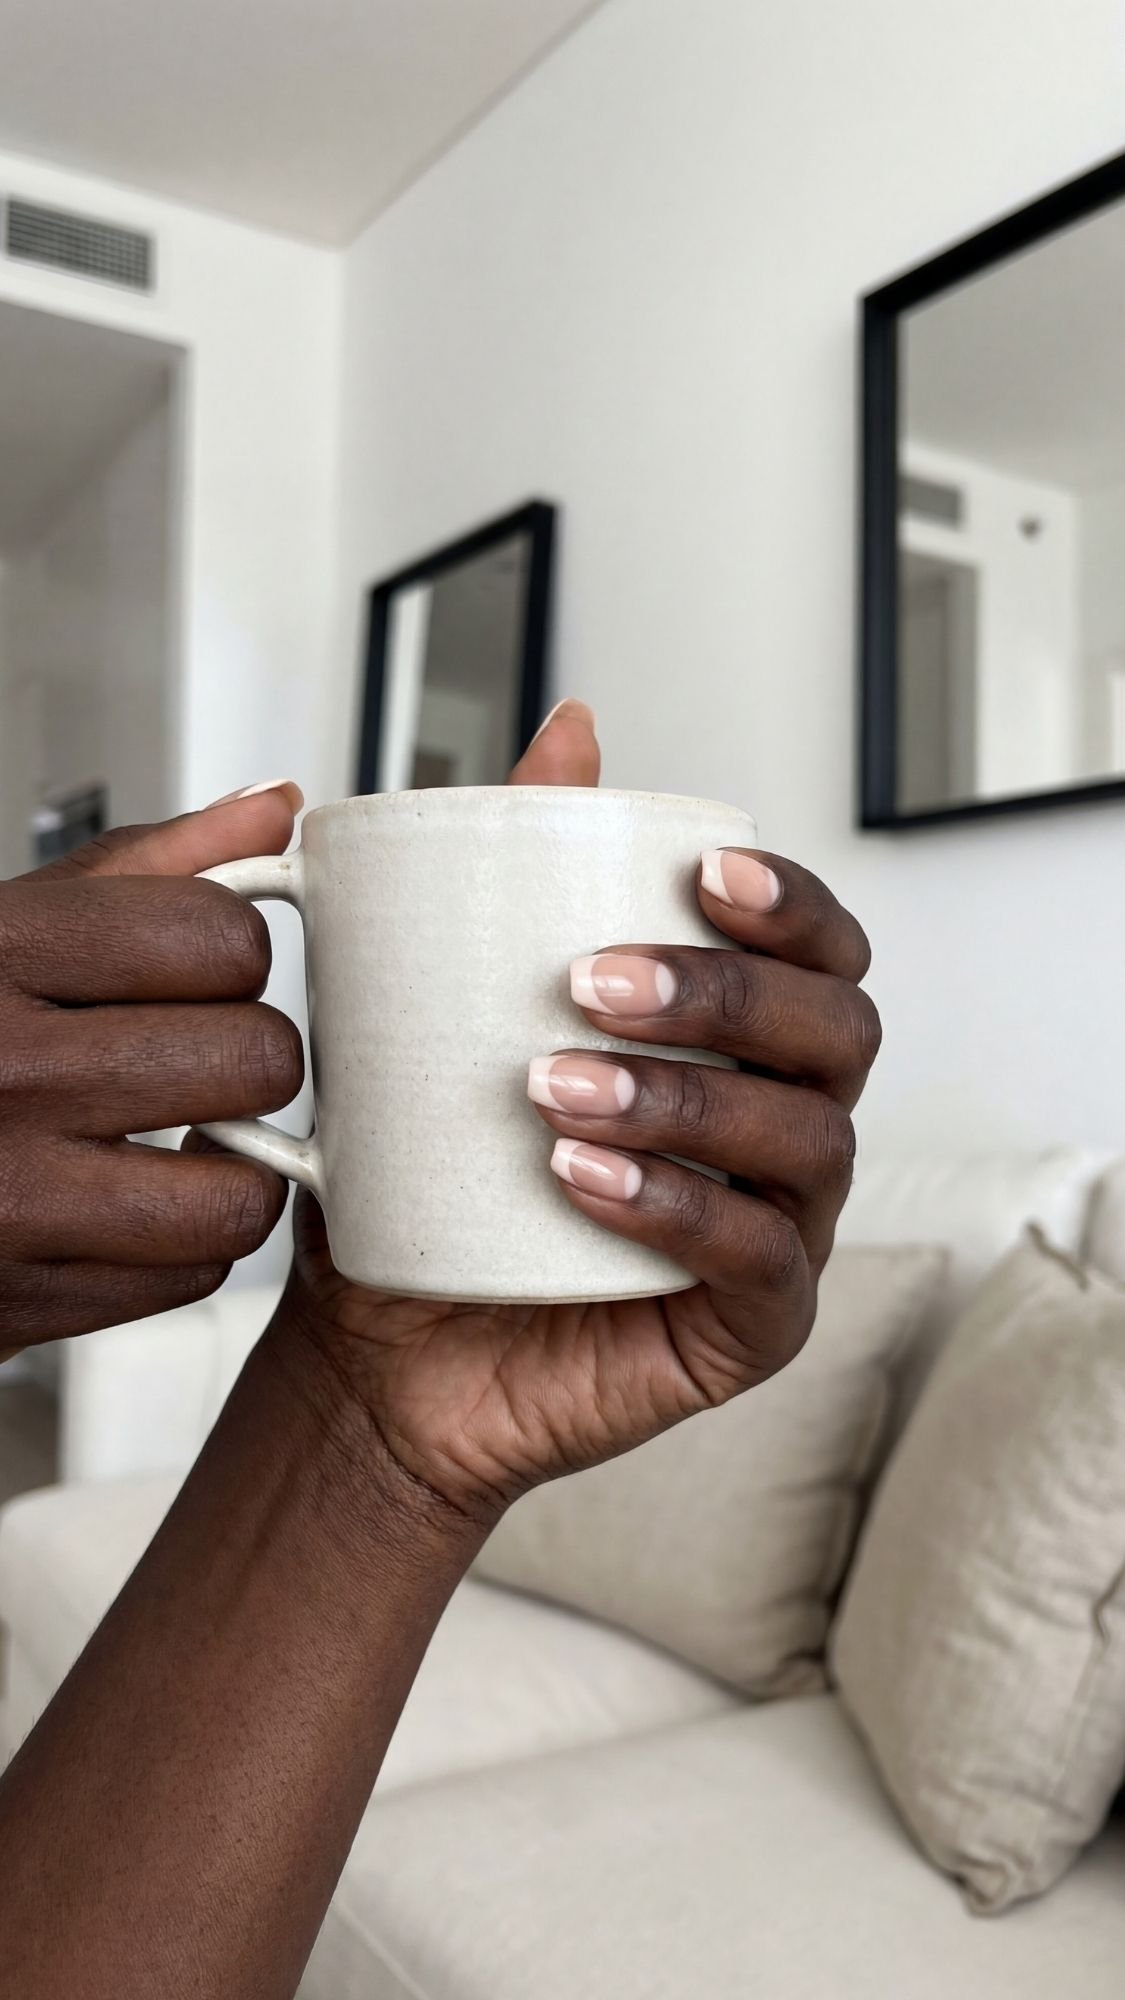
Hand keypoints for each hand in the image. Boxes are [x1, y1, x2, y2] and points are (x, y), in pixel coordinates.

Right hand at [0, 786, 305, 1357]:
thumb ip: (145, 869)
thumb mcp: (6, 929)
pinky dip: (181, 1245)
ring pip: (241, 1189)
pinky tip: (131, 1208)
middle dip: (245, 1060)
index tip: (199, 973)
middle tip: (197, 1063)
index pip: (220, 935)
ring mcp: (7, 1194)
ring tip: (180, 1140)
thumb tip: (275, 810)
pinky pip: (192, 1272)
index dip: (233, 955)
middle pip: (253, 1058)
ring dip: (232, 1169)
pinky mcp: (22, 1300)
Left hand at [262, 704, 879, 1528]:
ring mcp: (780, 1225)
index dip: (790, 903)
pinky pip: (759, 1263)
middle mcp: (783, 1120)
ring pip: (807, 1139)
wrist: (385, 1345)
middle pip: (837, 1031)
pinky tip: (583, 1181)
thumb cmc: (437, 1173)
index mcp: (743, 1038)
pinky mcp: (753, 1326)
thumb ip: (524, 870)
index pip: (821, 949)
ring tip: (553, 1087)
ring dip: (688, 1100)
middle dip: (727, 995)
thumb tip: (573, 728)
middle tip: (590, 984)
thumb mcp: (453, 1008)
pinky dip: (680, 1211)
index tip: (702, 872)